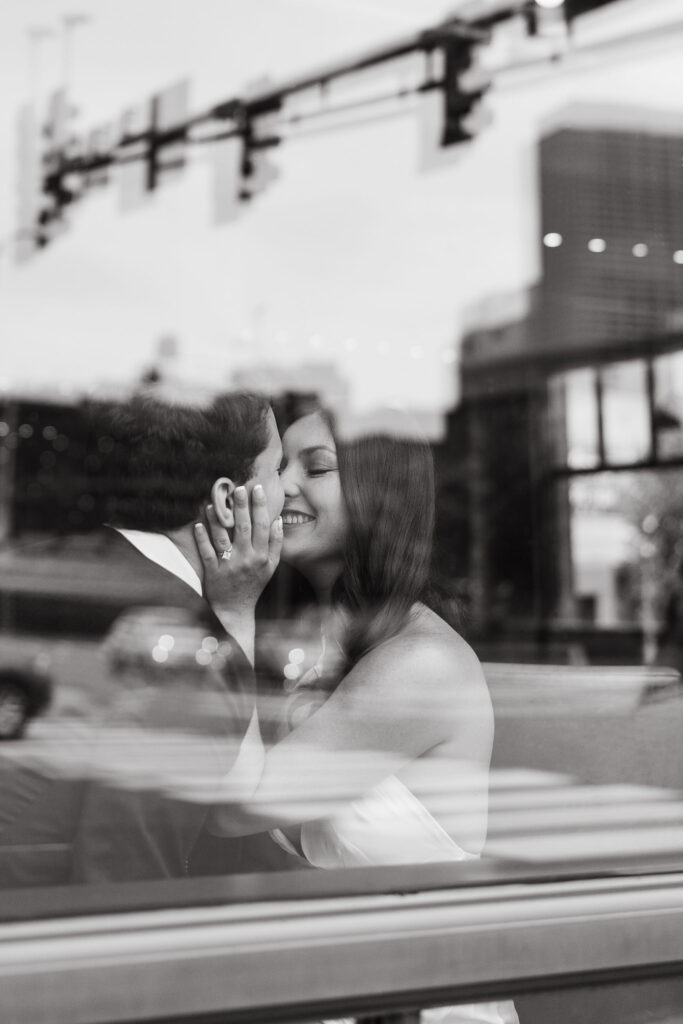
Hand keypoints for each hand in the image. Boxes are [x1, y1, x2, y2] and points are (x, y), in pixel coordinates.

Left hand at [194, 484, 282, 615]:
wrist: (236, 611)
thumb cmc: (254, 585)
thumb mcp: (271, 567)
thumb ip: (276, 544)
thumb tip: (277, 520)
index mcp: (262, 556)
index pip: (262, 526)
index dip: (259, 506)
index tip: (256, 488)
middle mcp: (246, 559)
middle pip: (243, 528)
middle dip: (241, 506)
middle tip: (237, 488)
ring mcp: (229, 566)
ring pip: (223, 538)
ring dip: (217, 519)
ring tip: (213, 502)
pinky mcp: (213, 573)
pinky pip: (207, 552)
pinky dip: (202, 538)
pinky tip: (198, 524)